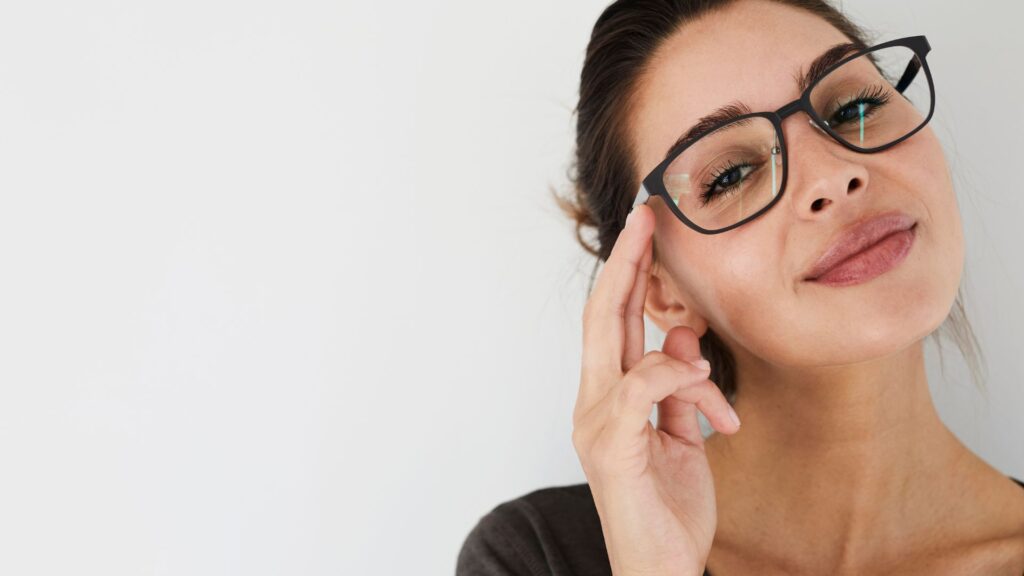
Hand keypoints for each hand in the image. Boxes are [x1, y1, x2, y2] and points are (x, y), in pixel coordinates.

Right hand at [571, 204, 741, 575]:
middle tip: (646, 217)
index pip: (614, 320)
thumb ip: (678, 388)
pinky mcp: (610, 447)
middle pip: (604, 316)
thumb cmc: (667, 507)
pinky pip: (638, 389)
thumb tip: (685, 340)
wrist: (658, 568)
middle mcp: (593, 402)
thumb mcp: (683, 437)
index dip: (628, 271)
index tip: (645, 229)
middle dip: (628, 263)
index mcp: (609, 396)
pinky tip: (705, 390)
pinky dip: (674, 376)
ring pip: (620, 346)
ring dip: (678, 348)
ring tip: (714, 387)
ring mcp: (595, 424)